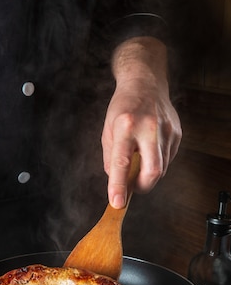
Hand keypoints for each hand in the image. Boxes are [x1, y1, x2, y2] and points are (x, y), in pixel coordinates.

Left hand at [101, 37, 181, 207]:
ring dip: (148, 174)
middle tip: (132, 187)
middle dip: (142, 187)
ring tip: (139, 160)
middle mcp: (148, 128)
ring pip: (161, 168)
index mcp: (125, 126)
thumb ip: (110, 159)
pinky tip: (149, 150)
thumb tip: (117, 183)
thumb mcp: (107, 131)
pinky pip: (168, 159)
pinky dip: (156, 162)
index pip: (122, 162)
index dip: (119, 186)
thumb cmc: (122, 107)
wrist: (145, 82)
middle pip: (153, 171)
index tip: (117, 203)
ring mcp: (166, 130)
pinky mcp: (177, 133)